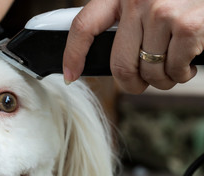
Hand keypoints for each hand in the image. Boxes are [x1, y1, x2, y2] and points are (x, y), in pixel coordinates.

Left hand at [63, 0, 203, 93]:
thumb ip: (126, 20)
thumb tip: (114, 58)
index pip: (84, 26)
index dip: (73, 55)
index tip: (71, 75)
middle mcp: (137, 0)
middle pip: (119, 64)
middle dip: (131, 84)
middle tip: (141, 83)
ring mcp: (161, 12)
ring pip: (149, 72)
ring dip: (162, 80)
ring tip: (173, 67)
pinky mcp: (187, 25)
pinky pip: (174, 70)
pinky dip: (182, 74)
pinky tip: (188, 61)